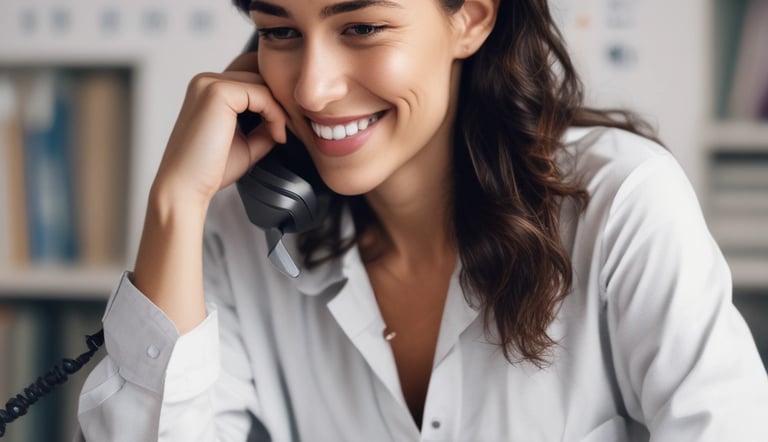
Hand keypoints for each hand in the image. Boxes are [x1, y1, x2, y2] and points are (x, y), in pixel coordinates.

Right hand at [151, 51, 286, 210]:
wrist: (185, 189)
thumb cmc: (211, 170)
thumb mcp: (247, 142)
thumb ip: (265, 125)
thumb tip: (289, 117)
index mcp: (209, 90)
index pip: (253, 80)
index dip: (274, 102)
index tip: (283, 131)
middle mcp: (206, 81)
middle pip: (260, 77)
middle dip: (280, 103)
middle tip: (290, 131)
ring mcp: (209, 83)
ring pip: (262, 84)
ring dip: (280, 110)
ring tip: (280, 137)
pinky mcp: (217, 92)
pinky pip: (261, 94)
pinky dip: (276, 115)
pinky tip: (277, 137)